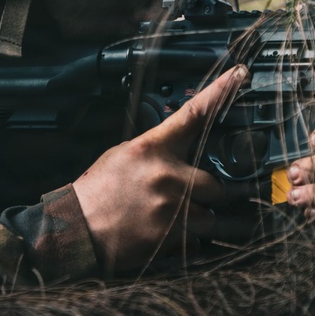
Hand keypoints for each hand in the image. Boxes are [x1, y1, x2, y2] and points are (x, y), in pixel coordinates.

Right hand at [73, 65, 246, 271]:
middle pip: (215, 184)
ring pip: (208, 216)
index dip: (220, 92)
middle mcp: (167, 175)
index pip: (193, 114)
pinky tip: (161, 235)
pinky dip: (184, 241)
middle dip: (203, 194)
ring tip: (164, 219)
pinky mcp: (171, 238)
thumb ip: (156, 150)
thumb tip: (182, 149)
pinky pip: (196, 240)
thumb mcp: (122, 155)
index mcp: (153, 149)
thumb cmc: (97, 192)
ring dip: (193, 219)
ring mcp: (171, 208)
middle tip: (177, 198)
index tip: (239, 74)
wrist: (75, 230)